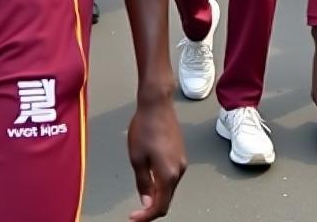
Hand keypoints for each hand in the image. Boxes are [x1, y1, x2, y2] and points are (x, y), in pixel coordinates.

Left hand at [126, 96, 186, 220]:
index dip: (146, 216)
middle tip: (137, 211)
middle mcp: (179, 170)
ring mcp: (182, 161)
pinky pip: (172, 176)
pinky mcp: (180, 154)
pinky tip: (151, 177)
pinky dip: (162, 183)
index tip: (134, 218)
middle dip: (152, 207)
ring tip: (142, 192)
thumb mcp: (137, 158)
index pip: (159, 206)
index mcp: (168, 174)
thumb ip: (143, 183)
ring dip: (157, 194)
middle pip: (167, 199)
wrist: (157, 104)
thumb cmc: (145, 127)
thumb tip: (147, 202)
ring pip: (170, 188)